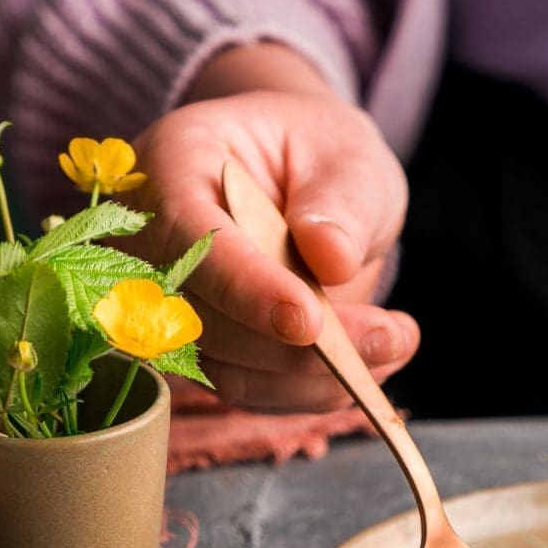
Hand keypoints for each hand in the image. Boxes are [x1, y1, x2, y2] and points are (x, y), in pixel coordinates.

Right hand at [131, 45, 417, 410]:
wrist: (307, 180)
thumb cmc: (321, 155)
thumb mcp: (348, 158)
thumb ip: (340, 202)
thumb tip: (330, 256)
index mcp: (172, 165)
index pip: (191, 240)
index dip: (247, 287)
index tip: (308, 320)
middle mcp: (155, 244)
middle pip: (204, 322)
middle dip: (296, 348)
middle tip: (385, 337)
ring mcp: (172, 308)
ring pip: (227, 372)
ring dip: (314, 379)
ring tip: (392, 344)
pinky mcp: (207, 355)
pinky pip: (253, 392)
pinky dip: (314, 391)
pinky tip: (371, 364)